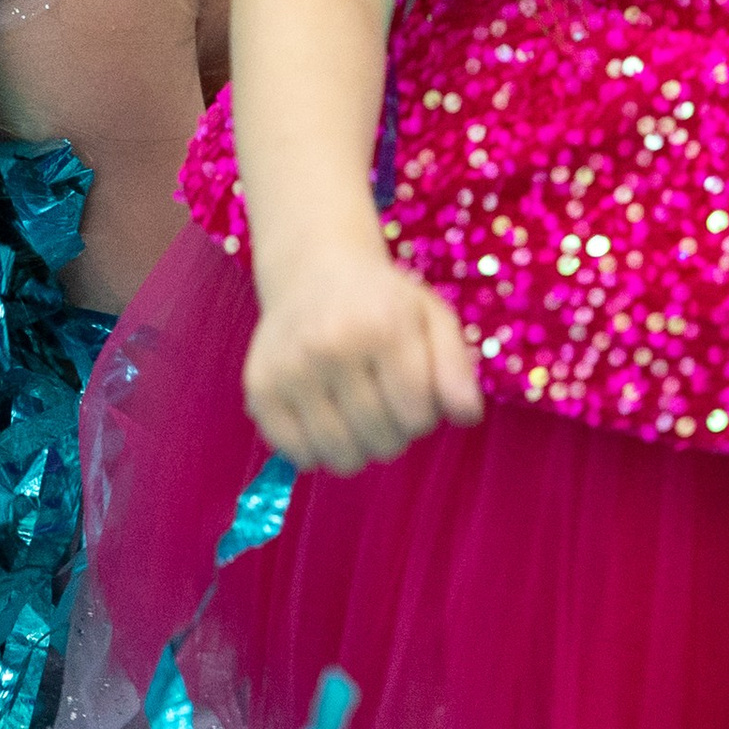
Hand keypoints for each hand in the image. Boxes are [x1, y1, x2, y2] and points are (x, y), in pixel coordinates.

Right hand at [243, 241, 482, 473]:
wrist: (312, 270)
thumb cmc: (382, 301)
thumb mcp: (431, 316)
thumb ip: (456, 366)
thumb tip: (469, 416)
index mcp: (383, 326)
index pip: (417, 416)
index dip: (424, 417)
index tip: (415, 395)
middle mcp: (331, 346)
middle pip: (381, 442)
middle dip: (393, 432)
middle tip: (384, 400)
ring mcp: (290, 370)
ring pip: (340, 457)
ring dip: (357, 446)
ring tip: (356, 410)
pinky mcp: (260, 390)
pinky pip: (298, 456)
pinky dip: (317, 448)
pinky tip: (324, 414)